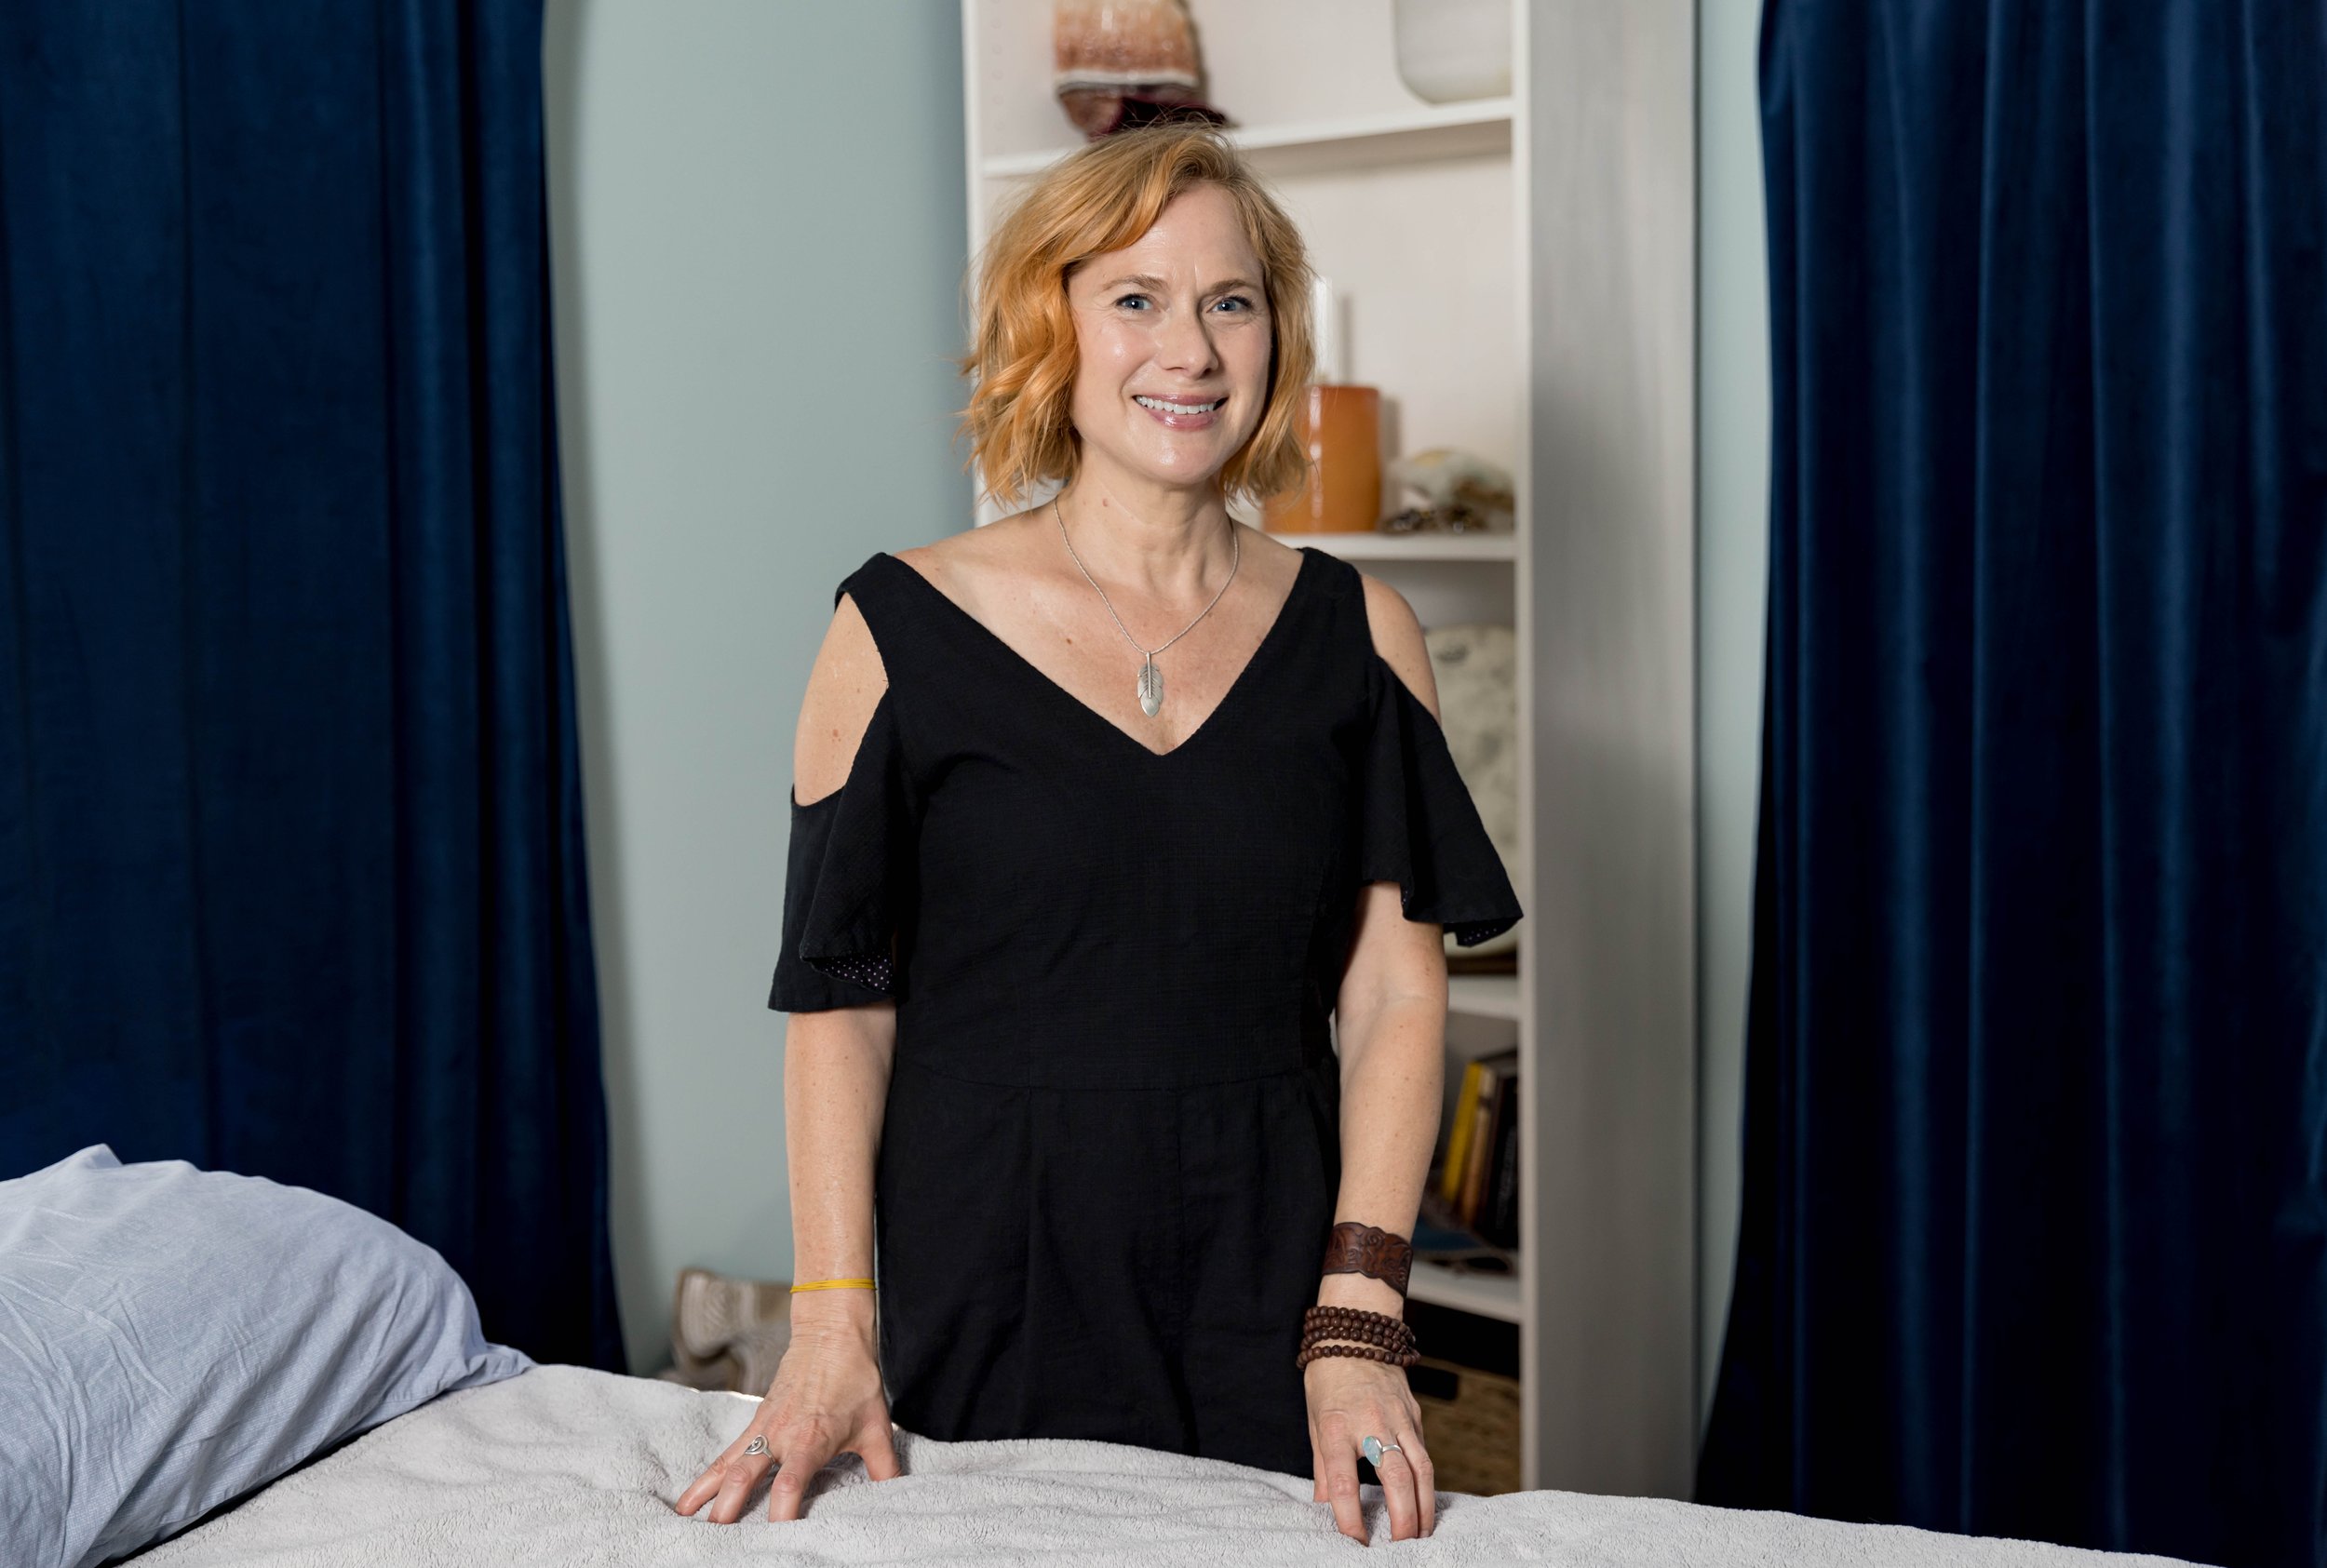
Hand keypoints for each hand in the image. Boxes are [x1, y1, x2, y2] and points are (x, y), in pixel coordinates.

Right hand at [672, 1308, 900, 1523]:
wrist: (831, 1334)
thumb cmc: (855, 1379)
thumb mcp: (876, 1426)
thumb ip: (884, 1466)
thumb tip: (897, 1495)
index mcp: (811, 1440)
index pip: (789, 1484)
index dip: (781, 1513)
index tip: (778, 1538)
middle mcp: (781, 1436)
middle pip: (745, 1478)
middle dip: (728, 1510)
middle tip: (716, 1541)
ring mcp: (764, 1428)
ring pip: (728, 1465)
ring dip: (706, 1493)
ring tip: (685, 1520)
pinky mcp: (756, 1421)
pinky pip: (727, 1452)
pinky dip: (708, 1475)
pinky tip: (690, 1496)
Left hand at [1304, 1353, 1434, 1543]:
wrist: (1355, 1333)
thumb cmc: (1329, 1380)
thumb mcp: (1315, 1422)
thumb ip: (1324, 1467)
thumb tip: (1325, 1504)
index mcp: (1336, 1427)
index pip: (1344, 1481)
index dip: (1349, 1516)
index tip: (1356, 1540)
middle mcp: (1371, 1423)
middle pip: (1396, 1478)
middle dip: (1403, 1518)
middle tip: (1401, 1546)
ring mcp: (1399, 1417)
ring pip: (1422, 1468)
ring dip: (1425, 1506)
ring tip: (1423, 1533)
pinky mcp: (1415, 1415)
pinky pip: (1424, 1453)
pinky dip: (1426, 1482)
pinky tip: (1424, 1501)